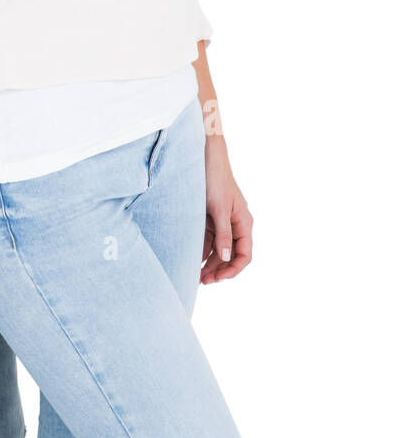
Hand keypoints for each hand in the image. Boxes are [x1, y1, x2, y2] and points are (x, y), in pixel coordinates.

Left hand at [200, 132, 253, 283]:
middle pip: (230, 254)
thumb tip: (227, 257)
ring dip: (209, 262)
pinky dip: (201, 250)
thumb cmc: (215, 178)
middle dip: (218, 269)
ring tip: (195, 275)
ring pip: (218, 249)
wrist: (204, 155)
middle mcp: (235, 223)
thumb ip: (223, 233)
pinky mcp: (210, 217)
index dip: (233, 269)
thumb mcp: (219, 208)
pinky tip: (192, 260)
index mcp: (244, 222)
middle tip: (202, 281)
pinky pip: (208, 239)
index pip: (244, 254)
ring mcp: (222, 221)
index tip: (218, 278)